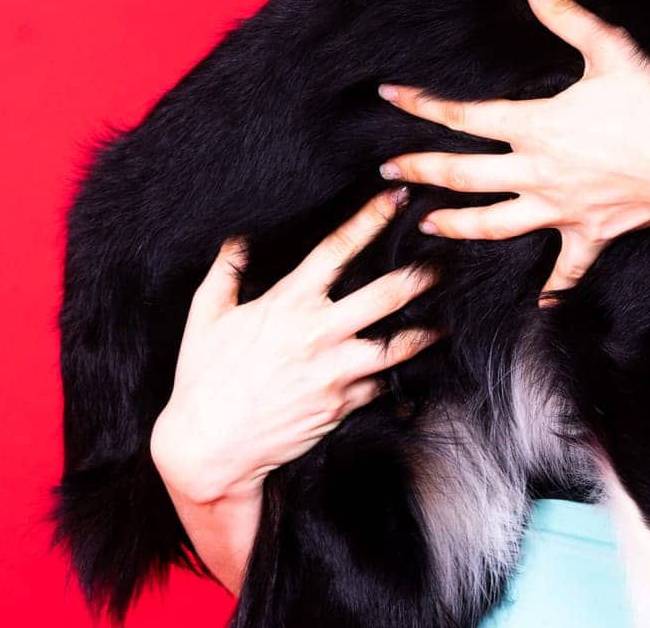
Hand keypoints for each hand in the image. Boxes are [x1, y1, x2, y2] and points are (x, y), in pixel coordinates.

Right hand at [150, 187, 439, 504]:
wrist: (207, 451)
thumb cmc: (202, 379)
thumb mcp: (205, 317)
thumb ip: (225, 272)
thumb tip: (237, 239)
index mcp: (289, 303)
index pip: (338, 249)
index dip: (371, 218)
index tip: (396, 198)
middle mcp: (319, 333)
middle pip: (386, 295)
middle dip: (420, 275)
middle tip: (446, 260)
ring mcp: (335, 372)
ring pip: (397, 345)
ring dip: (425, 331)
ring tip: (447, 319)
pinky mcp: (341, 406)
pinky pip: (380, 386)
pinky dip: (396, 376)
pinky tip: (414, 367)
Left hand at [378, 0, 649, 299]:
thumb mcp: (608, 48)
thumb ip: (563, 13)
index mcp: (538, 126)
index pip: (466, 116)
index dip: (424, 105)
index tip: (391, 97)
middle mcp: (539, 173)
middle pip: (465, 175)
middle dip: (422, 169)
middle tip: (389, 170)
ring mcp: (562, 209)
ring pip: (496, 225)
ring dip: (458, 224)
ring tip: (429, 223)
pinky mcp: (590, 235)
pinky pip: (567, 271)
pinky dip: (553, 290)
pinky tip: (540, 306)